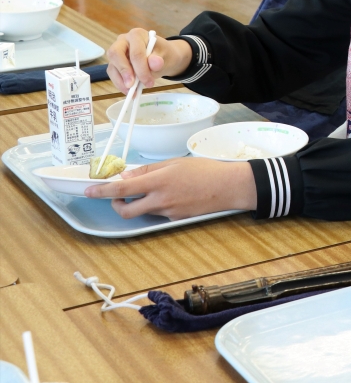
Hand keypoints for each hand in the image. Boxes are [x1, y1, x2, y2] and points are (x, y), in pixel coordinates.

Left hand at [84, 158, 256, 219]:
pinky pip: (158, 213)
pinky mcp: (176, 218)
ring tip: (153, 190)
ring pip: (143, 211)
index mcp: (159, 181)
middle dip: (116, 204)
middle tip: (118, 196)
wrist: (229, 187)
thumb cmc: (206, 170)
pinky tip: (172, 195)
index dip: (102, 191)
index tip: (89, 191)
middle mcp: (161, 199)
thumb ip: (149, 171)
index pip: (122, 189)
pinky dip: (157, 205)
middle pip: (126, 210)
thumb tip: (128, 176)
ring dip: (139, 203)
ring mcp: (168, 212)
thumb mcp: (175, 163)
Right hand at [106, 29, 191, 92]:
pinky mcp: (115, 63)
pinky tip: (129, 91)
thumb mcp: (166, 57)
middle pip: (115, 54)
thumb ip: (159, 60)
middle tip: (132, 86)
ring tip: (132, 92)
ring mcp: (117, 51)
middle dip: (124, 72)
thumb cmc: (164, 54)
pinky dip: (120, 84)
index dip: (141, 69)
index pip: (135, 52)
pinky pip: (113, 73)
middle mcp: (123, 40)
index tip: (148, 82)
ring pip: (112, 65)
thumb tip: (155, 62)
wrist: (163, 57)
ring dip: (121, 81)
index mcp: (137, 35)